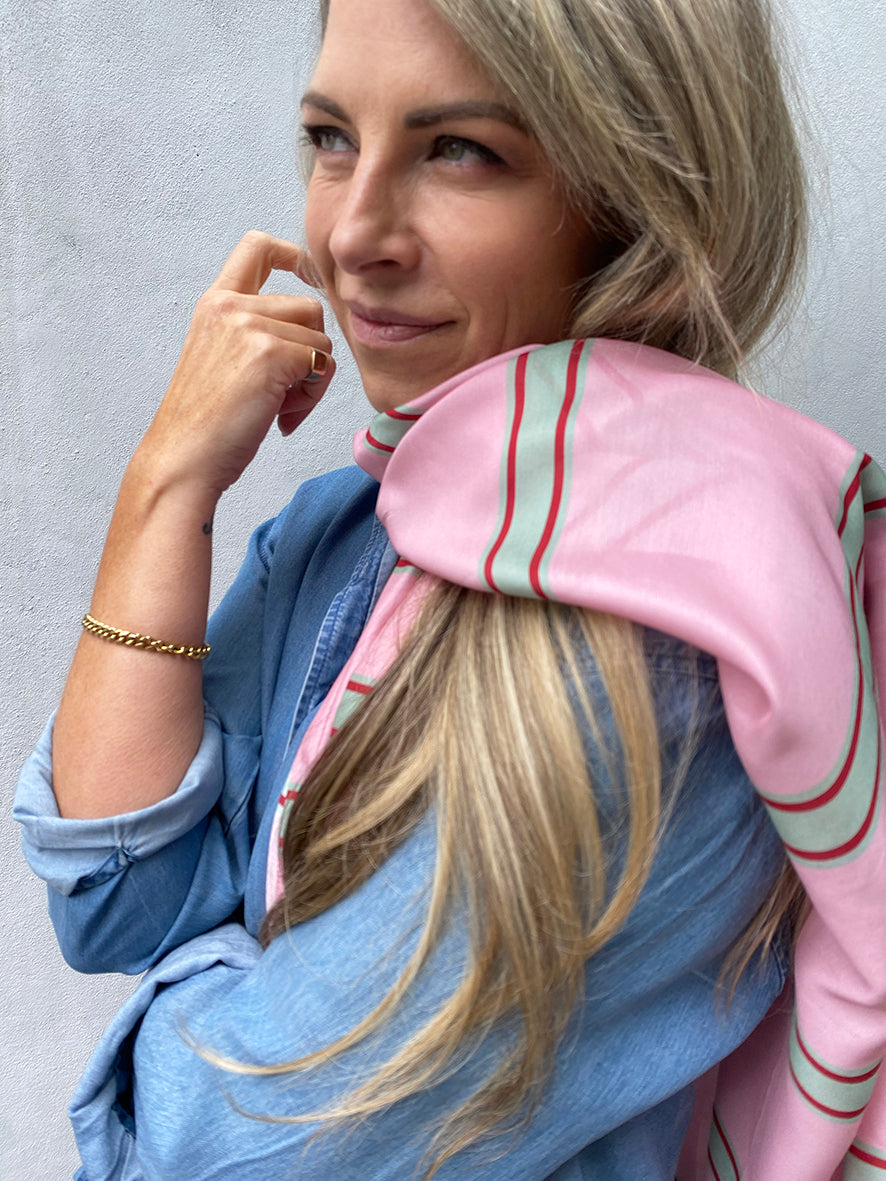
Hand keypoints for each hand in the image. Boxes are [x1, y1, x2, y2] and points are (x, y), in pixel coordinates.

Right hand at [138, 231, 335, 496]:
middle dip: (311, 352)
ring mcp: (249, 326)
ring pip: (321, 337)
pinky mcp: (271, 353)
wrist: (184, 459)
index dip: (294, 256)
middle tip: (285, 394)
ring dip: (313, 379)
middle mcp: (230, 306)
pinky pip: (323, 363)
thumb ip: (256, 334)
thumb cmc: (206, 423)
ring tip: (279, 407)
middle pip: (309, 306)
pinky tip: (281, 417)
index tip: (311, 278)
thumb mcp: (223, 360)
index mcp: (215, 304)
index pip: (257, 247)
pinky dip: (312, 396)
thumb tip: (314, 337)